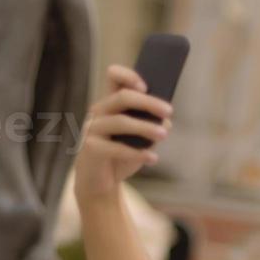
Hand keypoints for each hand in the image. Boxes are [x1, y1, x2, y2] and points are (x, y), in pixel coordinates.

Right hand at [74, 64, 174, 206]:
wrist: (100, 183)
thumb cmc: (121, 157)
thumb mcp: (141, 140)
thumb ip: (152, 127)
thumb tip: (165, 121)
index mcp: (111, 103)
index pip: (114, 77)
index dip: (128, 76)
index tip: (146, 86)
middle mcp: (99, 112)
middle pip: (123, 97)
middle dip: (149, 103)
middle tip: (169, 112)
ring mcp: (93, 129)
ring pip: (121, 122)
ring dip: (146, 127)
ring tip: (164, 135)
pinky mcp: (90, 148)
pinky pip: (116, 148)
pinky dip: (137, 153)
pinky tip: (153, 158)